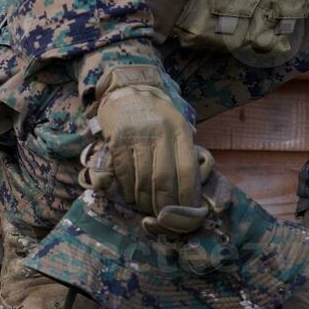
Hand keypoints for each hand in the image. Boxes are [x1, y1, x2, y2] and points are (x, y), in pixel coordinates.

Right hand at [92, 67, 199, 216]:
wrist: (127, 89)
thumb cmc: (156, 114)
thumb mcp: (177, 125)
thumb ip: (184, 151)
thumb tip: (192, 189)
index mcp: (179, 131)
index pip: (187, 171)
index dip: (187, 197)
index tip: (187, 213)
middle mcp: (160, 133)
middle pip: (165, 179)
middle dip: (166, 205)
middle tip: (165, 219)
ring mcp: (137, 136)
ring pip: (143, 180)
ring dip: (145, 201)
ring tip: (148, 209)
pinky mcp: (117, 139)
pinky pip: (124, 173)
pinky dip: (128, 190)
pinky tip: (131, 196)